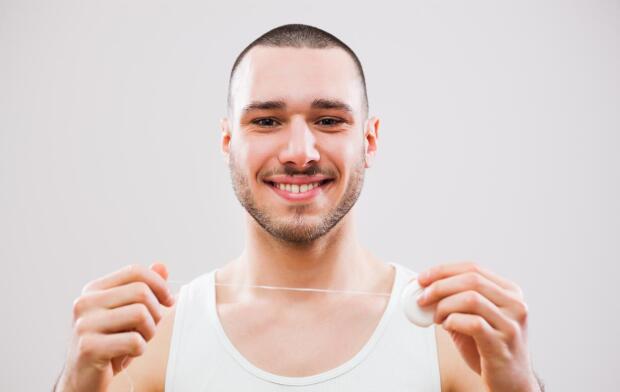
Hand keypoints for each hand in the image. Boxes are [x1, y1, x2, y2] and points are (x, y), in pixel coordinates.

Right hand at [55, 262, 174, 391]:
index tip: (168, 301)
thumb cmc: (111, 344)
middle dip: (155, 313)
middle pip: (141, 292)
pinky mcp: (88, 347)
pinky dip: (139, 350)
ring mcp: (84, 324)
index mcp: (94, 290)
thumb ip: (143, 289)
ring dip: (149, 332)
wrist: (83, 380)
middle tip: (149, 329)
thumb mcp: (128, 313)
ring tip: (138, 342)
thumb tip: (161, 266)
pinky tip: (127, 355)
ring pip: (140, 314)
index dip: (159, 284)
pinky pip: (134, 341)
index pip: (135, 271)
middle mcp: (85, 303)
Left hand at [416, 262, 538, 391]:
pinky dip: (453, 321)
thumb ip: (455, 301)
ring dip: (445, 305)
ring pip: (471, 299)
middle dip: (440, 286)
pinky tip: (448, 326)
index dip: (443, 270)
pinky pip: (473, 323)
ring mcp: (511, 323)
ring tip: (436, 317)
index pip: (473, 268)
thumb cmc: (488, 348)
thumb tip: (423, 287)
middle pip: (471, 280)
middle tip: (422, 298)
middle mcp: (515, 304)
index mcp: (509, 292)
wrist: (510, 382)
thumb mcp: (472, 318)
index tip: (423, 278)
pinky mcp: (503, 342)